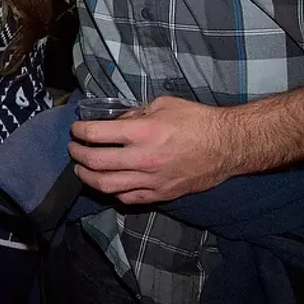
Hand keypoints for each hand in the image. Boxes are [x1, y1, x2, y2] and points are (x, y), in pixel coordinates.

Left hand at [68, 97, 237, 203]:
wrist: (229, 146)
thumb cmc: (198, 120)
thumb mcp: (163, 105)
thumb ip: (136, 114)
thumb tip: (116, 122)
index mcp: (143, 133)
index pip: (97, 134)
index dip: (80, 131)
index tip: (76, 129)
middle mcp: (143, 159)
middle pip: (96, 162)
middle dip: (78, 155)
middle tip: (74, 149)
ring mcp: (151, 180)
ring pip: (107, 186)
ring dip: (88, 177)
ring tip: (82, 170)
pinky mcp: (161, 194)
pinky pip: (128, 198)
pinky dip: (113, 192)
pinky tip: (109, 184)